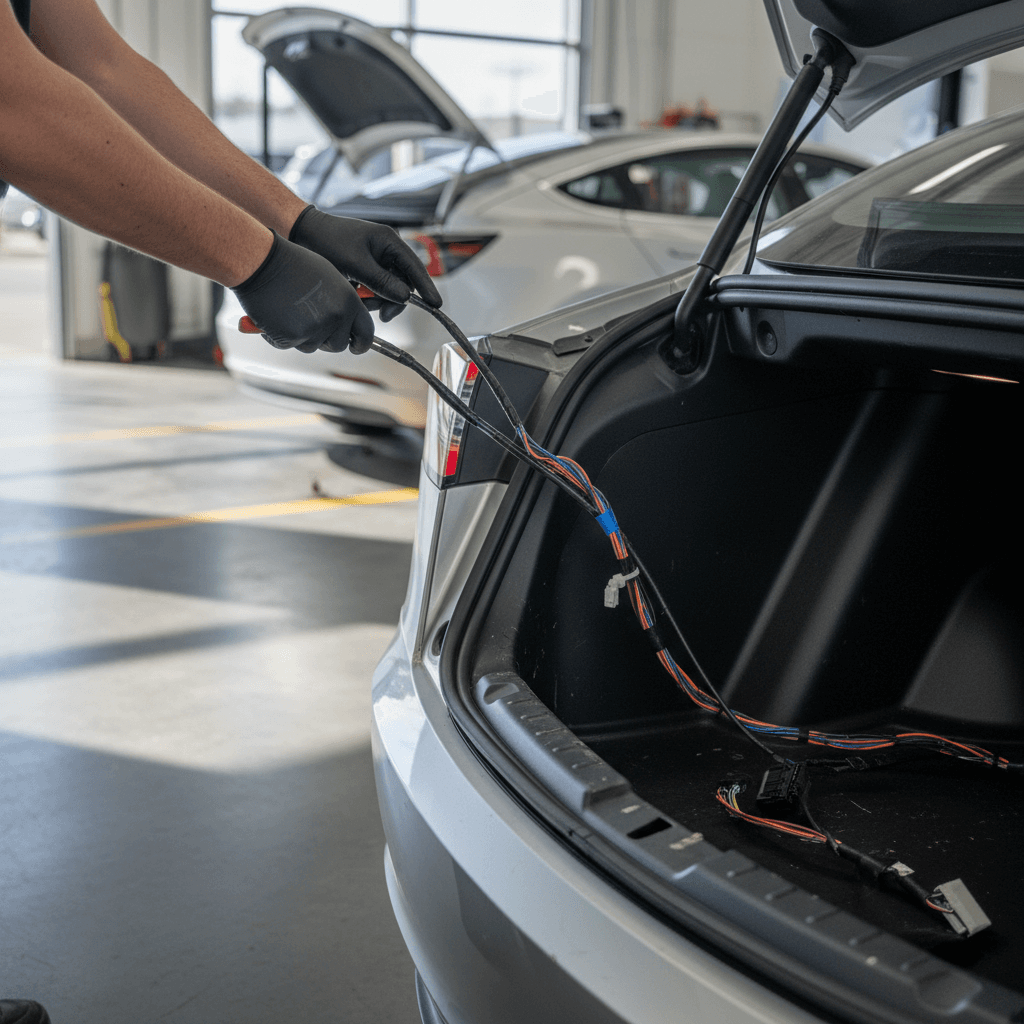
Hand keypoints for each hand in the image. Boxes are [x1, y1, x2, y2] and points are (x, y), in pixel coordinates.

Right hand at [232, 232, 374, 353]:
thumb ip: (343, 303)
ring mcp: (314, 329)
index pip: (366, 333)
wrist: (263, 262)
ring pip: (313, 346)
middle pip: (338, 345)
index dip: (362, 343)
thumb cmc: (293, 265)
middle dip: (327, 340)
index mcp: (349, 302)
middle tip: (312, 323)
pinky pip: (290, 345)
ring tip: (291, 311)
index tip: (356, 346)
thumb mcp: (331, 279)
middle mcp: (335, 317)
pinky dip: (281, 336)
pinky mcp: (291, 337)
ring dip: (303, 336)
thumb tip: (348, 323)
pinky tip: (276, 316)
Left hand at [288, 206, 441, 321]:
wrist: (303, 234)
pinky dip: (368, 297)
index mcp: (389, 241)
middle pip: (403, 283)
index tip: (436, 304)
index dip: (426, 287)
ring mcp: (377, 260)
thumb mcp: (355, 263)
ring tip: (359, 299)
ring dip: (377, 300)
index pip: (415, 267)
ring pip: (390, 289)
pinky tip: (356, 296)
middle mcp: (387, 250)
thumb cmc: (327, 242)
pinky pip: (376, 289)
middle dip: (393, 300)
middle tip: (382, 315)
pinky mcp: (367, 270)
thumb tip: (405, 297)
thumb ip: (381, 281)